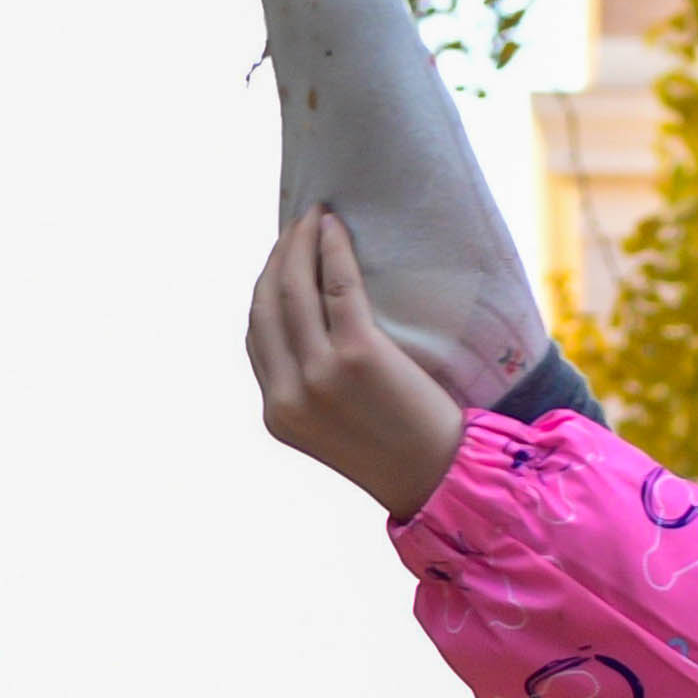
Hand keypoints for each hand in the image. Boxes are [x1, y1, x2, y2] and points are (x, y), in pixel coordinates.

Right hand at [247, 209, 471, 514]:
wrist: (442, 479)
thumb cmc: (401, 451)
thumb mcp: (335, 429)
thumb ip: (311, 388)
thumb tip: (310, 326)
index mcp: (277, 414)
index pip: (255, 337)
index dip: (264, 288)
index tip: (280, 259)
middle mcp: (289, 395)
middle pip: (265, 305)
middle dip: (277, 257)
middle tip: (296, 225)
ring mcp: (319, 375)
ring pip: (292, 289)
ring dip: (299, 243)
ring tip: (314, 217)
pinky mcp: (357, 355)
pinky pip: (337, 286)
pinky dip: (332, 249)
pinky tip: (335, 228)